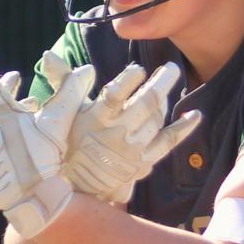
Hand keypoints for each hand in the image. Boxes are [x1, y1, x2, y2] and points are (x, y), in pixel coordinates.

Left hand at [0, 42, 93, 237]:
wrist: (28, 202)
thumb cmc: (41, 158)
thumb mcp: (58, 124)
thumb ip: (70, 94)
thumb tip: (87, 69)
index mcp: (0, 114)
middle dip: (8, 92)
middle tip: (17, 81)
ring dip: (13, 120)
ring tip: (29, 118)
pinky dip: (11, 143)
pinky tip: (24, 149)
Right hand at [41, 52, 201, 203]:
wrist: (74, 187)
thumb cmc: (67, 142)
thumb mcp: (60, 113)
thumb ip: (61, 82)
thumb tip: (49, 55)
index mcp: (95, 119)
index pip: (114, 97)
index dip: (128, 82)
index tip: (138, 68)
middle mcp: (116, 134)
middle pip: (145, 105)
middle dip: (161, 83)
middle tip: (171, 67)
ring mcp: (133, 150)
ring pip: (157, 120)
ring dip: (167, 98)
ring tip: (171, 79)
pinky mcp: (144, 162)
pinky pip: (168, 143)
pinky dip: (183, 129)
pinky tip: (195, 115)